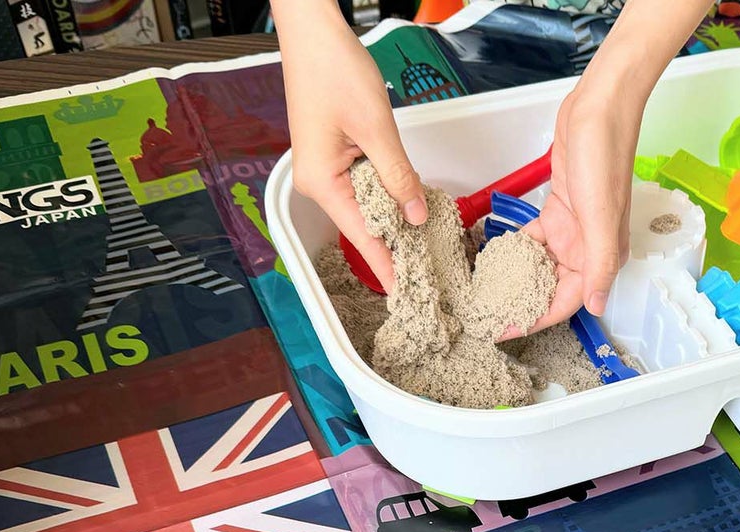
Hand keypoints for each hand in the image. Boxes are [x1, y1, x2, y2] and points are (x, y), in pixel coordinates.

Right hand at [274, 0, 426, 293]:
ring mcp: (326, 171)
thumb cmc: (333, 69)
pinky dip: (386, 196)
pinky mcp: (335, 158)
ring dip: (393, 219)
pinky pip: (364, 188)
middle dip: (395, 246)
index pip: (362, 237)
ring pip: (366, 207)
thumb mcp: (376, 129)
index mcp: (323, 183)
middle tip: (426, 271)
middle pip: (364, 226)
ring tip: (422, 243)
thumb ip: (398, 177)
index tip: (403, 293)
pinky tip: (407, 203)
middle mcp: (320, 183)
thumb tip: (416, 215)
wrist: (313, 31)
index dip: (386, 266)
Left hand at [517, 0, 711, 333]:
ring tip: (486, 291)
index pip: (565, 303)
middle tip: (487, 314)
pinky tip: (495, 256)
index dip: (534, 321)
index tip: (504, 331)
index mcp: (600, 258)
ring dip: (515, 280)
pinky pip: (533, 241)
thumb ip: (599, 266)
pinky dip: (515, 249)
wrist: (599, 109)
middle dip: (520, 305)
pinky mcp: (558, 211)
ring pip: (540, 267)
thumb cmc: (604, 157)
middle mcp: (587, 250)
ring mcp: (572, 231)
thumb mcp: (601, 217)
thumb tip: (597, 306)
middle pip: (549, 290)